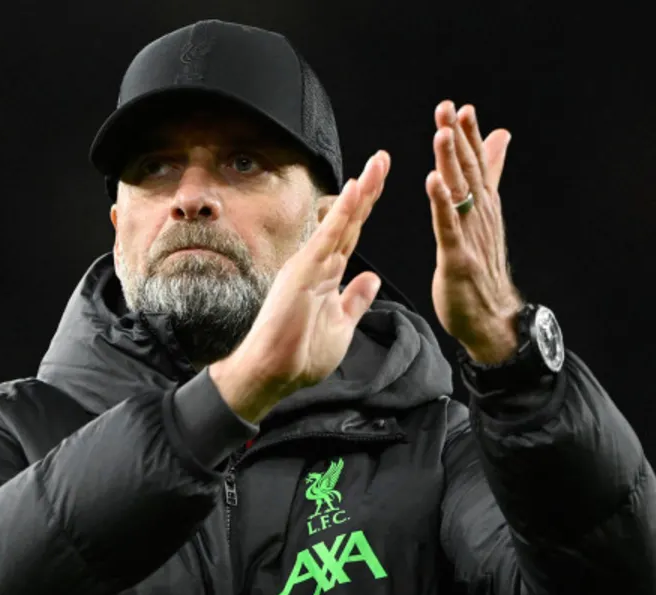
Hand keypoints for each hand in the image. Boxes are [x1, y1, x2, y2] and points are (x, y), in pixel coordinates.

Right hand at [210, 151, 390, 422]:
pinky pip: (328, 237)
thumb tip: (371, 278)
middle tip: (383, 158)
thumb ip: (355, 300)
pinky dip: (342, 213)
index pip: (352, 233)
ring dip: (360, 192)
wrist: (272, 374)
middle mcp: (317, 263)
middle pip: (349, 219)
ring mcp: (309, 265)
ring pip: (341, 221)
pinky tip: (356, 191)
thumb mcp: (341, 326)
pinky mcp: (303, 271)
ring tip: (377, 164)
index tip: (380, 181)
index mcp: (326, 274)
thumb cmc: (300, 355)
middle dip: (368, 189)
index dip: (367, 207)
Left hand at [426, 101, 523, 363]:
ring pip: (459, 193)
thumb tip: (500, 136)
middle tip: (447, 109)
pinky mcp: (458, 258)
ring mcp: (471, 236)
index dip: (468, 135)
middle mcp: (481, 216)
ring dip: (451, 162)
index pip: (477, 163)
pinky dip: (441, 203)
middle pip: (469, 171)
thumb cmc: (485, 269)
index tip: (459, 108)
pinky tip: (433, 182)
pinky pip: (448, 226)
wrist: (493, 318)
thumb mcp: (486, 215)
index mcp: (484, 206)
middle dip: (458, 139)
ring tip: (442, 134)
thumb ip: (491, 174)